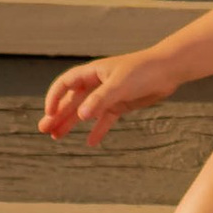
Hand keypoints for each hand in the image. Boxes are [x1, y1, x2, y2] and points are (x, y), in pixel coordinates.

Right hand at [38, 50, 162, 143]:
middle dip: (58, 114)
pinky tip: (90, 143)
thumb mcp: (119, 84)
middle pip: (72, 100)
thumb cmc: (143, 71)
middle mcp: (97, 83)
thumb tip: (80, 116)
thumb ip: (100, 100)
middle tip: (44, 130)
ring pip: (85, 111)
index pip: (66, 84)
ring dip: (71, 123)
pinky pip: (105, 119)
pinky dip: (98, 130)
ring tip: (56, 137)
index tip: (49, 113)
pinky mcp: (121, 104)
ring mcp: (109, 95)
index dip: (55, 97)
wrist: (168, 69)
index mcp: (93, 72)